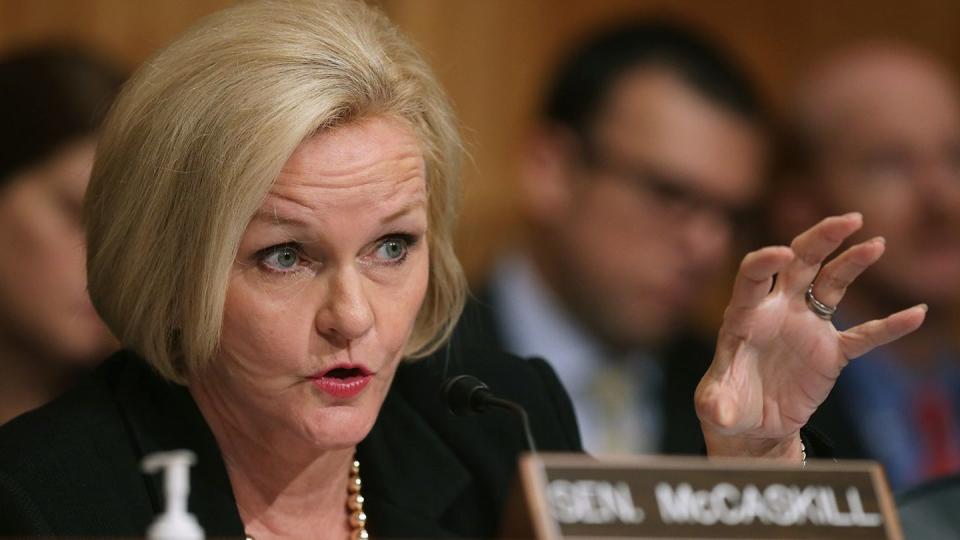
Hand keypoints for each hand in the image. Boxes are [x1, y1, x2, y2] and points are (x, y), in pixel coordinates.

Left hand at [695, 213, 926, 459]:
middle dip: (820, 239)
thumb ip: (717, 405)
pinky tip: (915, 314)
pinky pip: (864, 335)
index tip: (781, 253)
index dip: (765, 261)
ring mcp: (806, 327)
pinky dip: (889, 327)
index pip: (753, 277)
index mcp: (745, 316)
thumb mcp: (717, 405)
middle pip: (799, 262)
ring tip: (876, 243)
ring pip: (832, 284)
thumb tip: (719, 414)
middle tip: (849, 220)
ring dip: (852, 262)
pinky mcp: (830, 351)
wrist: (754, 424)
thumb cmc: (728, 403)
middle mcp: (778, 311)